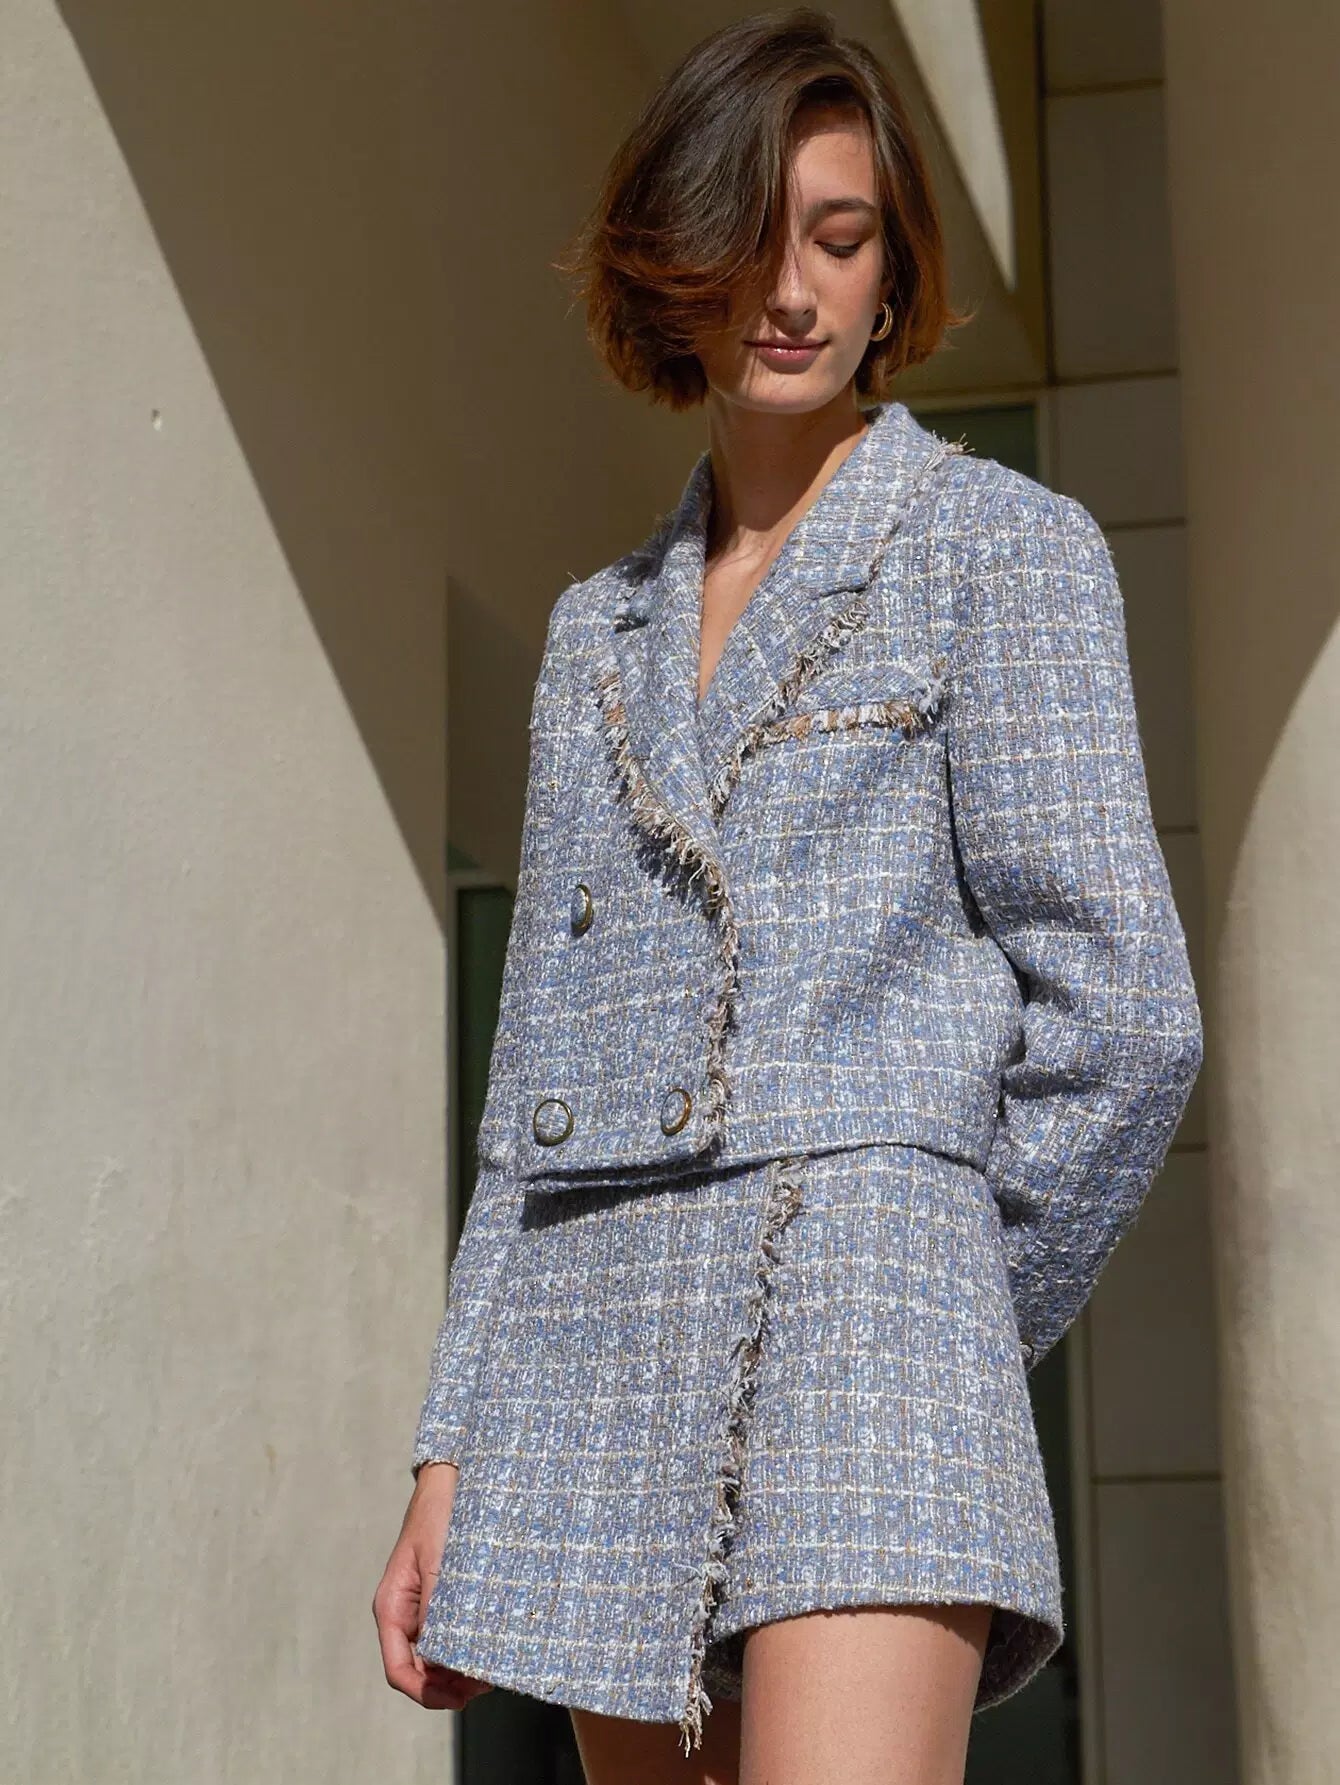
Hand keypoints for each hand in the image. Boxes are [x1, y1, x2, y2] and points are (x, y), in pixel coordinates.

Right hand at [373, 1461, 494, 1709]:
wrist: (451, 1481)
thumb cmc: (440, 1515)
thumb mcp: (439, 1561)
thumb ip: (438, 1606)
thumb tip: (444, 1654)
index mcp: (392, 1607)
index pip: (399, 1669)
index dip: (426, 1692)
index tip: (459, 1698)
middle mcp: (404, 1613)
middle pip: (419, 1670)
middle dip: (448, 1686)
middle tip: (483, 1686)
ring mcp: (423, 1607)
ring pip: (435, 1656)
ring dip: (459, 1670)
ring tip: (490, 1672)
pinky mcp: (443, 1597)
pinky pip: (450, 1633)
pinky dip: (465, 1647)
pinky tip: (488, 1647)